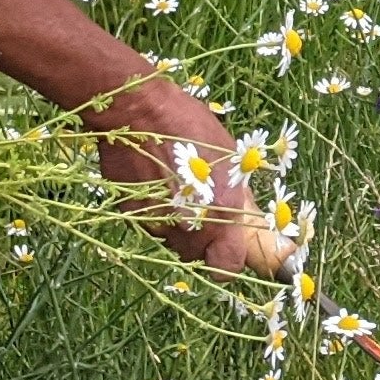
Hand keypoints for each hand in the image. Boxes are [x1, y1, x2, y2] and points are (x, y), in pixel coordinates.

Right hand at [87, 77, 294, 277]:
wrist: (136, 113)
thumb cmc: (189, 126)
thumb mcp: (229, 157)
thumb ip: (237, 195)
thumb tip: (247, 216)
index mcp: (220, 213)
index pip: (227, 266)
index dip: (229, 260)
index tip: (229, 248)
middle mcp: (189, 227)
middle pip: (198, 256)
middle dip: (203, 241)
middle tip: (203, 212)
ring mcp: (157, 223)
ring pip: (172, 242)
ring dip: (179, 229)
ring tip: (178, 195)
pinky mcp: (132, 214)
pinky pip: (151, 225)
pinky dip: (156, 214)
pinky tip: (156, 187)